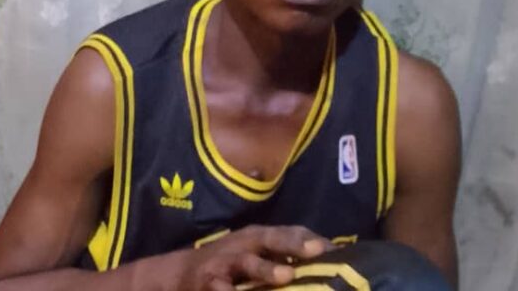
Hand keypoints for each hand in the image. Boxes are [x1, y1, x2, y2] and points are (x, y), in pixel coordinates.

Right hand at [175, 225, 331, 290]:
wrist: (182, 273)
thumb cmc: (229, 263)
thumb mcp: (254, 253)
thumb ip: (281, 255)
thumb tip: (326, 262)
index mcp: (257, 237)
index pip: (289, 231)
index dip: (311, 239)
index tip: (336, 250)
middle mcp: (243, 244)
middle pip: (269, 239)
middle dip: (293, 243)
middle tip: (316, 250)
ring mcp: (225, 262)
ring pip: (248, 263)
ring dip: (266, 269)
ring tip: (286, 275)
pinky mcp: (209, 282)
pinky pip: (224, 289)